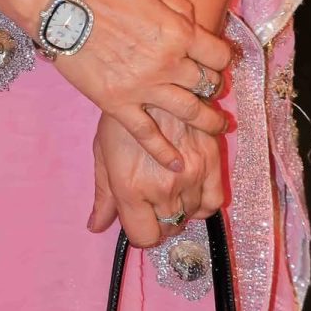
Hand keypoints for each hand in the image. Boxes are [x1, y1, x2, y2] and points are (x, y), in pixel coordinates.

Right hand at [50, 0, 232, 174]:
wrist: (64, 8)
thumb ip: (179, 8)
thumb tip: (194, 24)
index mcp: (179, 33)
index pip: (219, 55)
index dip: (223, 60)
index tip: (218, 63)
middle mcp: (168, 64)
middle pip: (206, 84)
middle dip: (214, 88)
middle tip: (214, 92)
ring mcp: (144, 88)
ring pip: (189, 113)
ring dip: (208, 122)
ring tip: (217, 128)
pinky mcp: (119, 104)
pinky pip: (148, 135)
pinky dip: (165, 152)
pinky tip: (178, 163)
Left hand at [86, 106, 228, 248]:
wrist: (148, 73)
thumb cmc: (120, 112)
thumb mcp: (102, 150)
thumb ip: (103, 194)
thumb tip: (96, 226)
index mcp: (131, 189)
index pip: (144, 238)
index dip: (140, 230)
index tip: (140, 218)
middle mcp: (162, 187)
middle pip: (169, 228)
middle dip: (160, 218)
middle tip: (154, 197)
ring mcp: (190, 174)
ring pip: (191, 215)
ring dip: (181, 207)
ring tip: (171, 185)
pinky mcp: (212, 159)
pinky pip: (214, 201)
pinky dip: (204, 201)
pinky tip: (193, 186)